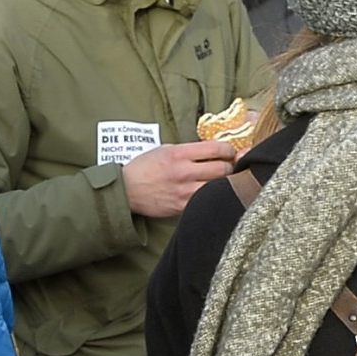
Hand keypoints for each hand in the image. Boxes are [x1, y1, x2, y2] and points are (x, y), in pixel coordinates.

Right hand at [120, 139, 238, 219]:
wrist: (126, 190)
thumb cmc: (144, 167)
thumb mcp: (164, 149)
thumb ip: (189, 150)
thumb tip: (214, 151)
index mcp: (178, 153)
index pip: (216, 149)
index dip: (229, 150)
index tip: (230, 152)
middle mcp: (183, 172)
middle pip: (223, 169)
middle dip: (230, 166)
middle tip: (229, 167)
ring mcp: (184, 191)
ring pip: (219, 186)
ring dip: (225, 183)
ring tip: (223, 180)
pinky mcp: (182, 207)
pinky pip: (206, 200)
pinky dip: (212, 195)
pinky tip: (210, 193)